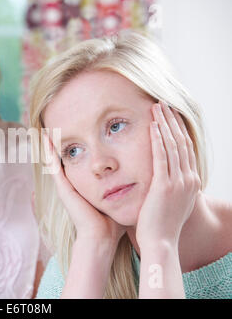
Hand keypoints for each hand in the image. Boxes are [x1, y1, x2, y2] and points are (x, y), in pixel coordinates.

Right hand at [42, 132, 125, 244]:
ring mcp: (65, 185)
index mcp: (84, 185)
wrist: (101, 237)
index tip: (79, 131)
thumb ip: (126, 187)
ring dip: (50, 144)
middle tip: (57, 124)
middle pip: (65, 158)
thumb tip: (141, 178)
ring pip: (54, 159)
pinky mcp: (63, 187)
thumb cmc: (112, 222)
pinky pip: (53, 166)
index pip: (79, 161)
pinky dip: (48, 152)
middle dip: (61, 142)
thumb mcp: (119, 197)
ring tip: (47, 126)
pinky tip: (45, 138)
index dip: (77, 147)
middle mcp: (72, 183)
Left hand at [136, 101, 200, 248]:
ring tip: (156, 108)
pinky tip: (153, 126)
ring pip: (173, 145)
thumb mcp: (174, 202)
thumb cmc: (162, 223)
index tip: (170, 115)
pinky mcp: (164, 186)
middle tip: (163, 104)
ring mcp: (178, 182)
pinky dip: (158, 140)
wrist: (160, 241)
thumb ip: (173, 187)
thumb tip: (167, 177)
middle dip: (172, 121)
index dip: (178, 130)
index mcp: (191, 182)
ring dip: (164, 124)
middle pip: (182, 142)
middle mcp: (188, 179)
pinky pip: (162, 157)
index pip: (186, 149)